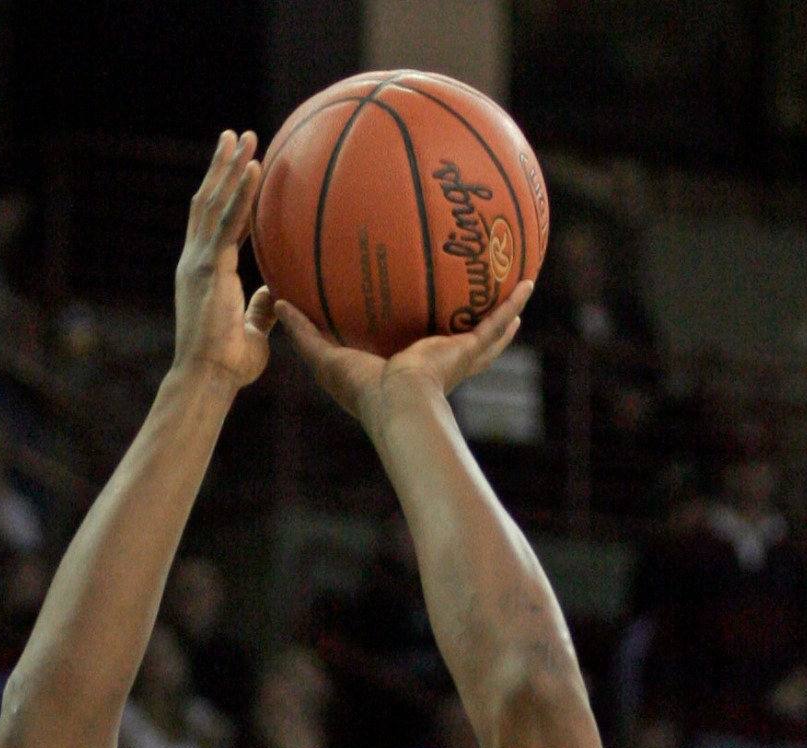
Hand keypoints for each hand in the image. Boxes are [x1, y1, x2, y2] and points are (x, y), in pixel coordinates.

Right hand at [174, 131, 275, 388]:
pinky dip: (242, 193)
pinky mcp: (209, 267)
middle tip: (236, 136)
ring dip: (230, 167)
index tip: (237, 168)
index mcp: (204, 272)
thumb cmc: (228, 365)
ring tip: (243, 137)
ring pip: (214, 202)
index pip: (214, 224)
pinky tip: (254, 168)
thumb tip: (272, 294)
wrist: (207, 378)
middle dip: (221, 167)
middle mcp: (196, 259)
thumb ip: (259, 310)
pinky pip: (228, 222)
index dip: (225, 194)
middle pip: (207, 201)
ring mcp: (200, 260)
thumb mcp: (251, 333)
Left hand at [275, 279, 532, 423]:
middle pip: (457, 340)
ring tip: (517, 289)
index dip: (418, 335)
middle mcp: (438, 363)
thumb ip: (303, 330)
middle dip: (469, 324)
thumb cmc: (363, 393)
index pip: (415, 348)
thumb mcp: (325, 356)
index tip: (421, 317)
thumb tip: (277, 301)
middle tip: (478, 301)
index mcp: (408, 368)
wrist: (397, 405)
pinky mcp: (468, 351)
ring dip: (502, 315)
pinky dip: (513, 306)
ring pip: (486, 333)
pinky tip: (528, 284)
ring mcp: (457, 357)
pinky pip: (494, 324)